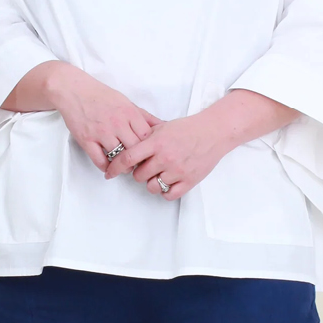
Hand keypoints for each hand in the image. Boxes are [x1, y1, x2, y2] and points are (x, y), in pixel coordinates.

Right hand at [4, 62, 159, 170]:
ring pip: (119, 157)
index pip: (147, 137)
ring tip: (124, 167)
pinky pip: (100, 161)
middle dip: (139, 160)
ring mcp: (101, 132)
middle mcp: (117, 123)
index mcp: (129, 113)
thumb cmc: (101, 96)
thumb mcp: (126, 102)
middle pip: (136, 149)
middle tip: (139, 165)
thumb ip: (144, 116)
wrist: (73, 90)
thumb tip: (163, 126)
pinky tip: (109, 167)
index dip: (150, 148)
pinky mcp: (86, 139)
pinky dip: (106, 167)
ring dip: (123, 166)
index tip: (149, 153)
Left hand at [104, 89, 299, 198]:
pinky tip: (168, 182)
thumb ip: (144, 137)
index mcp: (156, 143)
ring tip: (158, 174)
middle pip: (138, 176)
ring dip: (151, 182)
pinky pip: (168, 194)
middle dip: (138, 173)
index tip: (109, 173)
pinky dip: (165, 191)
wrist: (213, 132)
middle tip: (145, 167)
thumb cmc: (187, 129)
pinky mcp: (189, 180)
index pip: (127, 158)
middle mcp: (165, 158)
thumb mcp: (162, 127)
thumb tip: (124, 144)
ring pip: (152, 187)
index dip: (115, 167)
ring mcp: (177, 170)